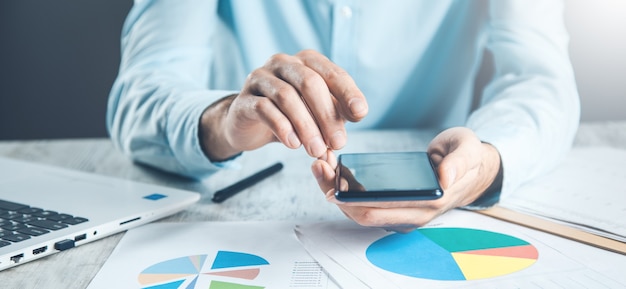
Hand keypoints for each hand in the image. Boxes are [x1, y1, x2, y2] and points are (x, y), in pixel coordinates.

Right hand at [199, 50, 367, 160]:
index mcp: (306, 61)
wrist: (249, 124)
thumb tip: (346, 133)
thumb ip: (333, 120)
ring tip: (316, 150)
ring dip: (306, 126)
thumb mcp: (316, 116)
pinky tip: (293, 144)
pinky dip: (282, 127)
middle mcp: (283, 63)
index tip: (360, 113)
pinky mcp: (244, 99)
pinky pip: (264, 109)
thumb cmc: (289, 115)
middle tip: (338, 142)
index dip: (348, 92)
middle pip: (310, 83)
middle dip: (327, 115)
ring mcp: (261, 78)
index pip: (332, 73)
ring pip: (286, 96)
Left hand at [311, 127, 500, 231]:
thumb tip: (444, 179)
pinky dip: (346, 188)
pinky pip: (364, 203)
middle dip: (334, 192)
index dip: (349, 198)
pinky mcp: (394, 205)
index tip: (330, 177)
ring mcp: (401, 213)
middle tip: (319, 164)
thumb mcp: (467, 151)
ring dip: (336, 190)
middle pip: (360, 213)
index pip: (377, 211)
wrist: (471, 167)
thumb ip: (458, 163)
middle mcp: (410, 215)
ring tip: (321, 164)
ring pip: (359, 210)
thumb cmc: (467, 158)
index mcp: (426, 204)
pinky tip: (334, 169)